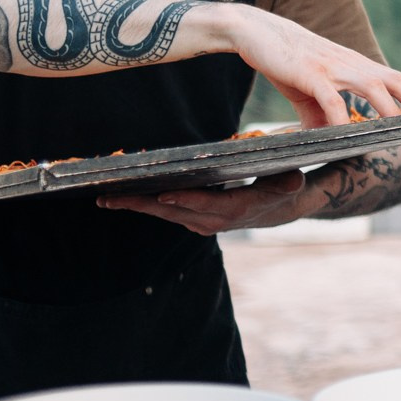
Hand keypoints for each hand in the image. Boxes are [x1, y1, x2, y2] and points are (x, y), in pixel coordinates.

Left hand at [100, 169, 314, 235]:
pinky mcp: (193, 219)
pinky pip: (166, 212)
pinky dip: (145, 204)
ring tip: (106, 199)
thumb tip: (294, 178)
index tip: (161, 194)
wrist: (281, 208)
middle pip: (172, 211)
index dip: (183, 199)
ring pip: (164, 213)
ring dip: (136, 206)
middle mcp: (213, 220)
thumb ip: (288, 183)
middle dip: (140, 205)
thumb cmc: (284, 188)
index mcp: (235, 210)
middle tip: (109, 199)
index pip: (204, 204)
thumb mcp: (290, 183)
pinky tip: (123, 197)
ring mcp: (201, 222)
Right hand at [215, 4, 400, 127]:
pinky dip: (339, 116)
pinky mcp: (308, 73)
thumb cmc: (287, 62)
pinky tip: (344, 133)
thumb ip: (322, 116)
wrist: (254, 32)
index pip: (400, 80)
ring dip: (391, 108)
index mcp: (358, 68)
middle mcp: (352, 65)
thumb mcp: (309, 93)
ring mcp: (332, 67)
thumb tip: (329, 142)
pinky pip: (329, 97)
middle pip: (397, 80)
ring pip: (372, 85)